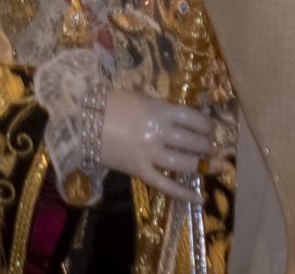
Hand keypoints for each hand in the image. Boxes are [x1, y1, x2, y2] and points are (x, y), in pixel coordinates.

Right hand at [99, 89, 215, 199]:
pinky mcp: (139, 171)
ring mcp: (150, 154)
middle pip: (194, 142)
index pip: (194, 119)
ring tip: (213, 165)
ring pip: (185, 163)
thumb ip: (161, 108)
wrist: (81, 122)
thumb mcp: (140, 98)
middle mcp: (159, 132)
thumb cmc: (110, 104)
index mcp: (160, 110)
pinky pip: (165, 184)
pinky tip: (199, 197)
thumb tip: (182, 118)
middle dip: (207, 146)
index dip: (206, 125)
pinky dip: (183, 192)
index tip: (210, 128)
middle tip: (211, 147)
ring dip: (202, 165)